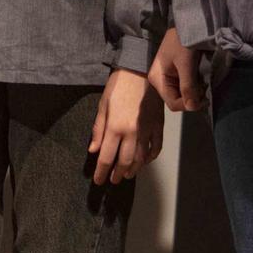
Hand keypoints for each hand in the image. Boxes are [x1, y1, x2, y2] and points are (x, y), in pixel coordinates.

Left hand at [89, 67, 163, 185]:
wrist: (139, 71)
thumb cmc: (118, 86)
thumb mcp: (102, 106)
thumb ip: (98, 130)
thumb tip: (94, 150)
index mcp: (115, 127)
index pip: (107, 157)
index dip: (102, 171)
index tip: (99, 181)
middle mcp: (132, 133)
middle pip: (125, 161)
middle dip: (118, 173)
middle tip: (113, 180)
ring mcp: (147, 130)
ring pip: (142, 158)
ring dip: (134, 169)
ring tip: (127, 174)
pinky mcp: (158, 126)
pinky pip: (156, 147)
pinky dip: (151, 157)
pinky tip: (145, 161)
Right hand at [147, 30, 203, 112]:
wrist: (188, 25)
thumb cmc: (183, 42)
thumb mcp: (186, 64)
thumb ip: (188, 86)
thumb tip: (192, 107)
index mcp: (158, 79)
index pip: (172, 103)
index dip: (189, 105)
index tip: (205, 99)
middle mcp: (160, 81)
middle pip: (177, 100)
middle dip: (192, 98)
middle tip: (206, 90)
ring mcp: (168, 77)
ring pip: (182, 95)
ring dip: (195, 93)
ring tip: (204, 83)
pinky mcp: (176, 74)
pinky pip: (185, 87)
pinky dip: (195, 87)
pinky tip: (201, 80)